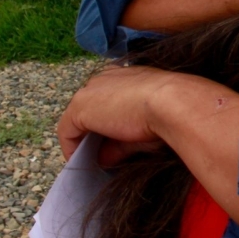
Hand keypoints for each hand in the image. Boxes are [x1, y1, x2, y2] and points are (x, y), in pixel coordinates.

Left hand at [57, 65, 172, 166]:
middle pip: (92, 108)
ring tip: (91, 162)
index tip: (111, 145)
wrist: (171, 103)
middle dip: (95, 133)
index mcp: (126, 75)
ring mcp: (90, 90)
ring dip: (83, 140)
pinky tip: (80, 162)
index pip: (108, 100)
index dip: (107, 124)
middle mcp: (106, 77)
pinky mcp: (79, 106)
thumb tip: (105, 159)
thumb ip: (119, 144)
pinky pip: (67, 131)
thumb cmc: (168, 112)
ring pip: (79, 118)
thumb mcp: (142, 131)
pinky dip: (71, 148)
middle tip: (101, 156)